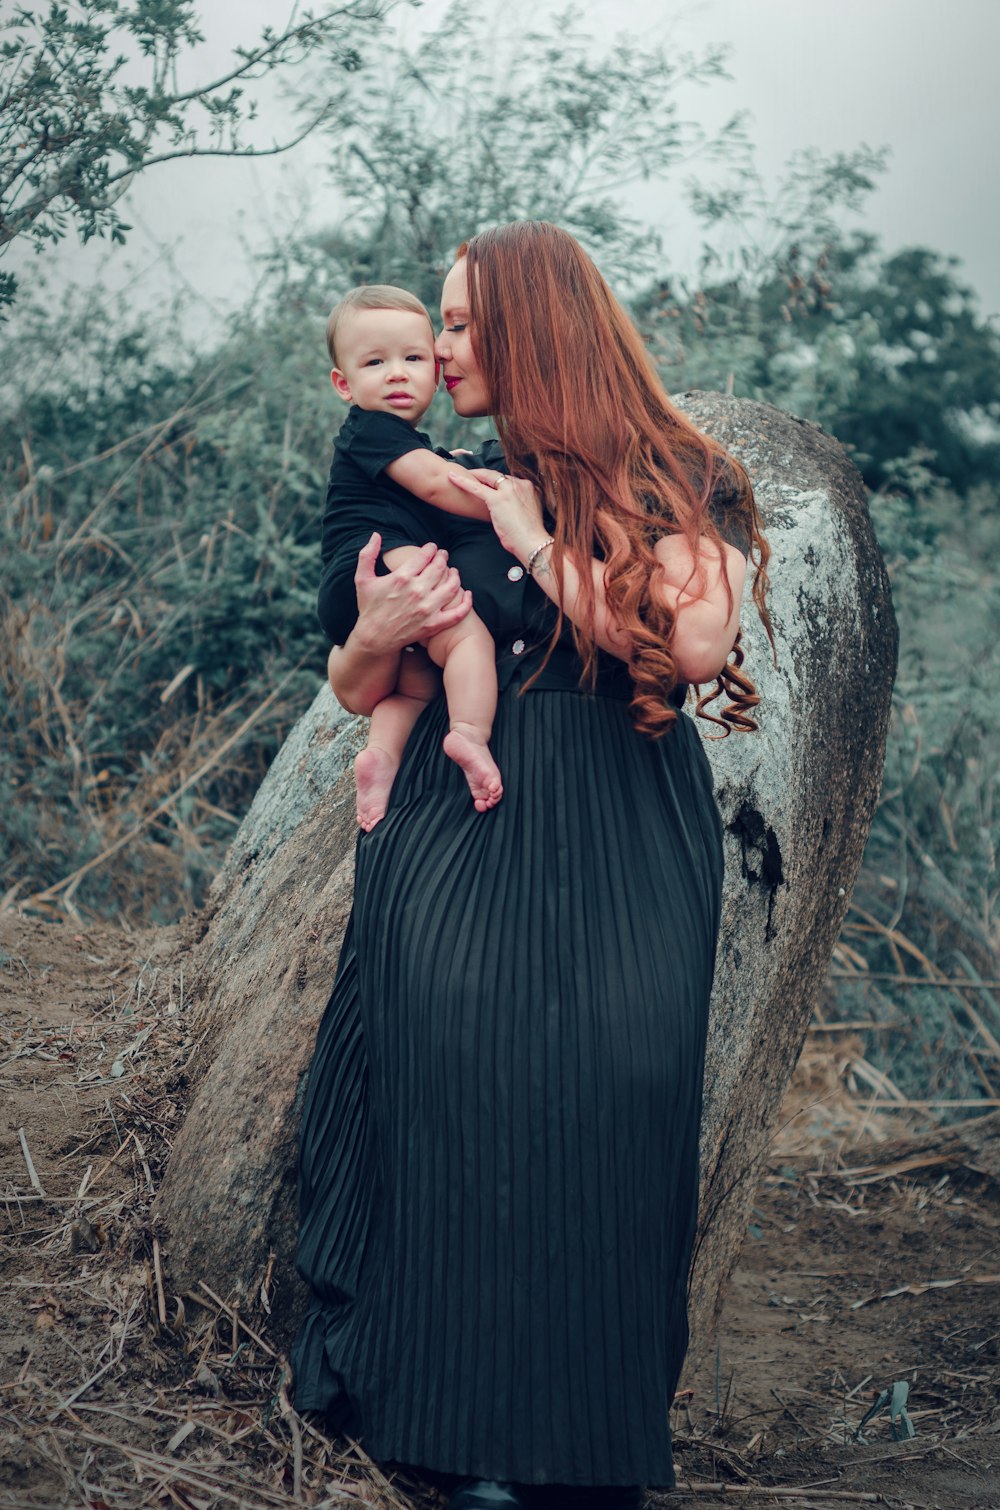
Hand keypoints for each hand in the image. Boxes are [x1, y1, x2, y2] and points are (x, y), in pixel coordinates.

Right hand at [353, 532, 471, 651]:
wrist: (374, 638)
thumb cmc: (369, 607)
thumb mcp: (362, 579)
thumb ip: (367, 554)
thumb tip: (376, 534)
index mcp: (401, 577)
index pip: (425, 555)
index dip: (431, 548)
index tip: (432, 548)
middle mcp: (417, 591)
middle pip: (440, 567)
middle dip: (443, 557)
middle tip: (443, 556)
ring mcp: (427, 609)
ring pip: (452, 586)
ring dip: (455, 575)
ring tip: (453, 571)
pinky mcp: (434, 624)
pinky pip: (458, 613)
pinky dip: (467, 602)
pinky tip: (468, 594)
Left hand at [448, 469, 547, 561]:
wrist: (532, 543)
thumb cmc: (530, 535)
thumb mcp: (528, 514)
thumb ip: (520, 506)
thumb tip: (511, 511)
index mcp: (530, 488)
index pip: (509, 480)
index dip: (498, 482)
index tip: (490, 484)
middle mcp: (520, 485)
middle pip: (498, 476)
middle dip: (484, 474)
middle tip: (472, 474)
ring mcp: (509, 490)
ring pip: (487, 477)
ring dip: (474, 475)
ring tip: (461, 472)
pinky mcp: (497, 499)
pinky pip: (476, 487)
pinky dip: (463, 482)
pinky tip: (452, 478)